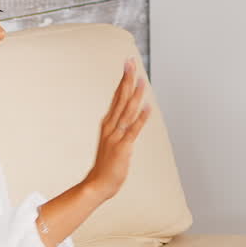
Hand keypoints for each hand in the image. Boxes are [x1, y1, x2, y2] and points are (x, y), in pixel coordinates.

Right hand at [83, 57, 150, 199]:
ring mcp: (116, 136)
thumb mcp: (112, 141)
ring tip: (142, 80)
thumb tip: (127, 116)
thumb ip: (119, 127)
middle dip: (127, 80)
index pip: (117, 97)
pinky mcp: (123, 147)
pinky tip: (147, 107)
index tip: (127, 65)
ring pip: (127, 111)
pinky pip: (133, 130)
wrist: (97, 184)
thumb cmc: (106, 164)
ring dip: (135, 95)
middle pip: (120, 98)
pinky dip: (141, 118)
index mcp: (108, 124)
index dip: (123, 80)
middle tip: (130, 62)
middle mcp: (111, 127)